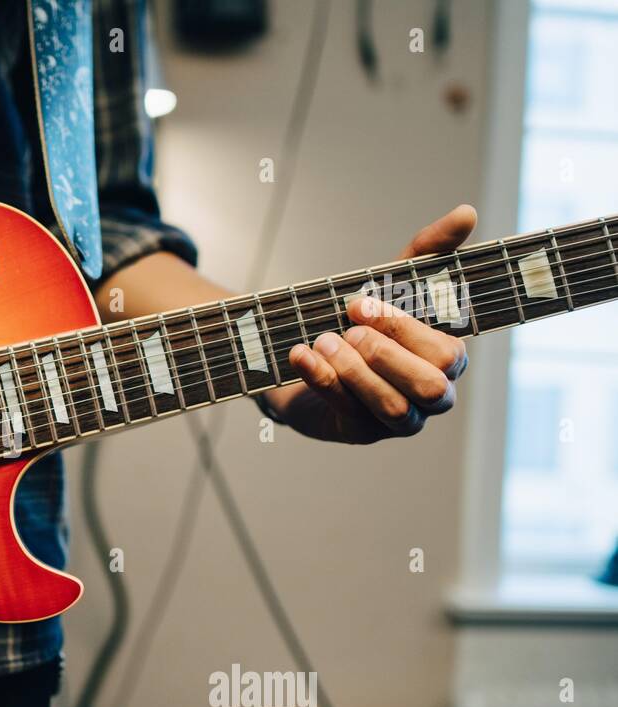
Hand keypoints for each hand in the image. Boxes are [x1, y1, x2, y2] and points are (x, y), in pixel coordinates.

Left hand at [264, 204, 475, 443]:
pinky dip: (323, 380)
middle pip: (430, 387)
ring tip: (323, 340)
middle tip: (345, 329)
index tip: (358, 302)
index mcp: (448, 359)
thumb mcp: (393, 282)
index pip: (446, 353)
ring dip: (354, 371)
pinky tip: (301, 354)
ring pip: (393, 407)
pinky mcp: (361, 432)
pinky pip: (349, 413)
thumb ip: (429, 251)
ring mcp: (399, 420)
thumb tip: (467, 212)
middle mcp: (432, 395)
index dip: (402, 329)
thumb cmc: (364, 319)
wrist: (309, 355)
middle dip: (384, 354)